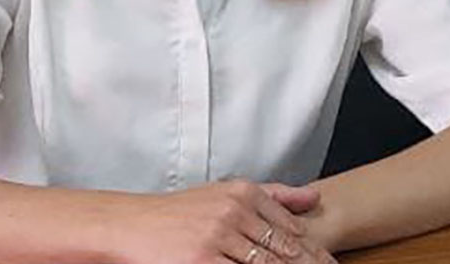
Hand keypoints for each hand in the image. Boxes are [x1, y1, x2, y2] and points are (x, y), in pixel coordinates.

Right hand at [112, 178, 336, 263]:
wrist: (134, 225)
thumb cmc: (180, 213)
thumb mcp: (225, 193)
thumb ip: (272, 195)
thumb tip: (315, 197)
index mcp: (242, 192)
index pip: (291, 228)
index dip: (316, 254)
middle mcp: (233, 210)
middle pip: (284, 250)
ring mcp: (218, 237)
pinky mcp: (202, 262)